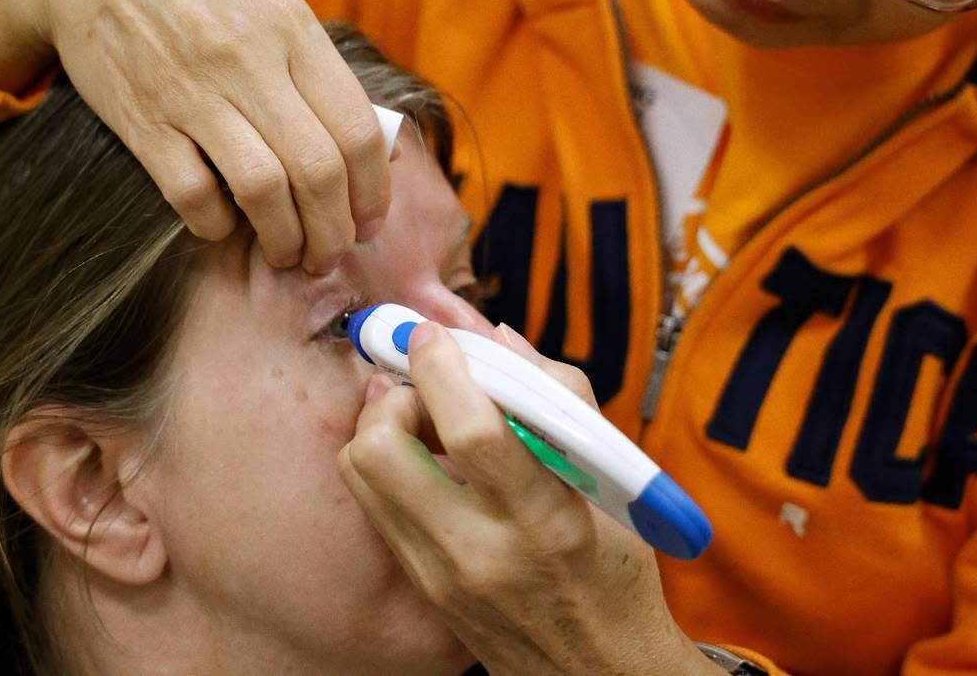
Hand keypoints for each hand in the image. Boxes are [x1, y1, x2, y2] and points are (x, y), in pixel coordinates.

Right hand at [0, 0, 389, 270]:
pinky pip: (193, 194)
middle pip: (318, 170)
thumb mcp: (272, 6)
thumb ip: (319, 72)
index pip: (357, 130)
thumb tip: (377, 148)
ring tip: (288, 255)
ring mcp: (193, 90)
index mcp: (293, 29)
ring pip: (264, 190)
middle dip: (333, 231)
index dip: (373, 191)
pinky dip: (216, 225)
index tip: (369, 223)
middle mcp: (249, 58)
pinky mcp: (142, 119)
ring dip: (285, 239)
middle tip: (330, 256)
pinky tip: (223, 226)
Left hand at [338, 322, 715, 675]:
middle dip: (393, 396)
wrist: (596, 672)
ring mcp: (440, 574)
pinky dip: (387, 462)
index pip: (471, 431)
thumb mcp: (610, 480)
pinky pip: (373, 502)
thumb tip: (498, 339)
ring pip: (361, 471)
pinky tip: (425, 456)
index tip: (431, 335)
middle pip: (383, 449)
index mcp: (544, 519)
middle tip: (426, 386)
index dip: (441, 369)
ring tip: (425, 418)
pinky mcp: (419, 585)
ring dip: (383, 425)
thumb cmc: (615, 568)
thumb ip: (559, 397)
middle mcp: (481, 550)